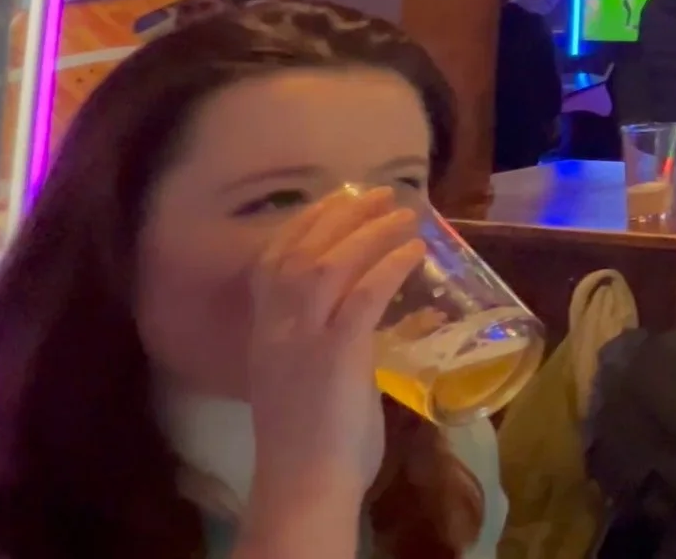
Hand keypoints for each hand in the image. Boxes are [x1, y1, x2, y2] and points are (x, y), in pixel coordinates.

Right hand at [239, 189, 422, 555]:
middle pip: (300, 252)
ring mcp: (302, 341)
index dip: (304, 224)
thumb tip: (379, 311)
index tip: (336, 198)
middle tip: (381, 192)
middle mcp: (275, 330)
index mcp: (264, 334)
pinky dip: (387, 267)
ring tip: (403, 212)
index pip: (271, 262)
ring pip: (327, 265)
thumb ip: (336, 340)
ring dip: (368, 232)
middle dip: (341, 214)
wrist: (305, 483)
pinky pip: (361, 298)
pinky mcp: (334, 357)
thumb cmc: (315, 438)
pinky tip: (412, 250)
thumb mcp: (315, 376)